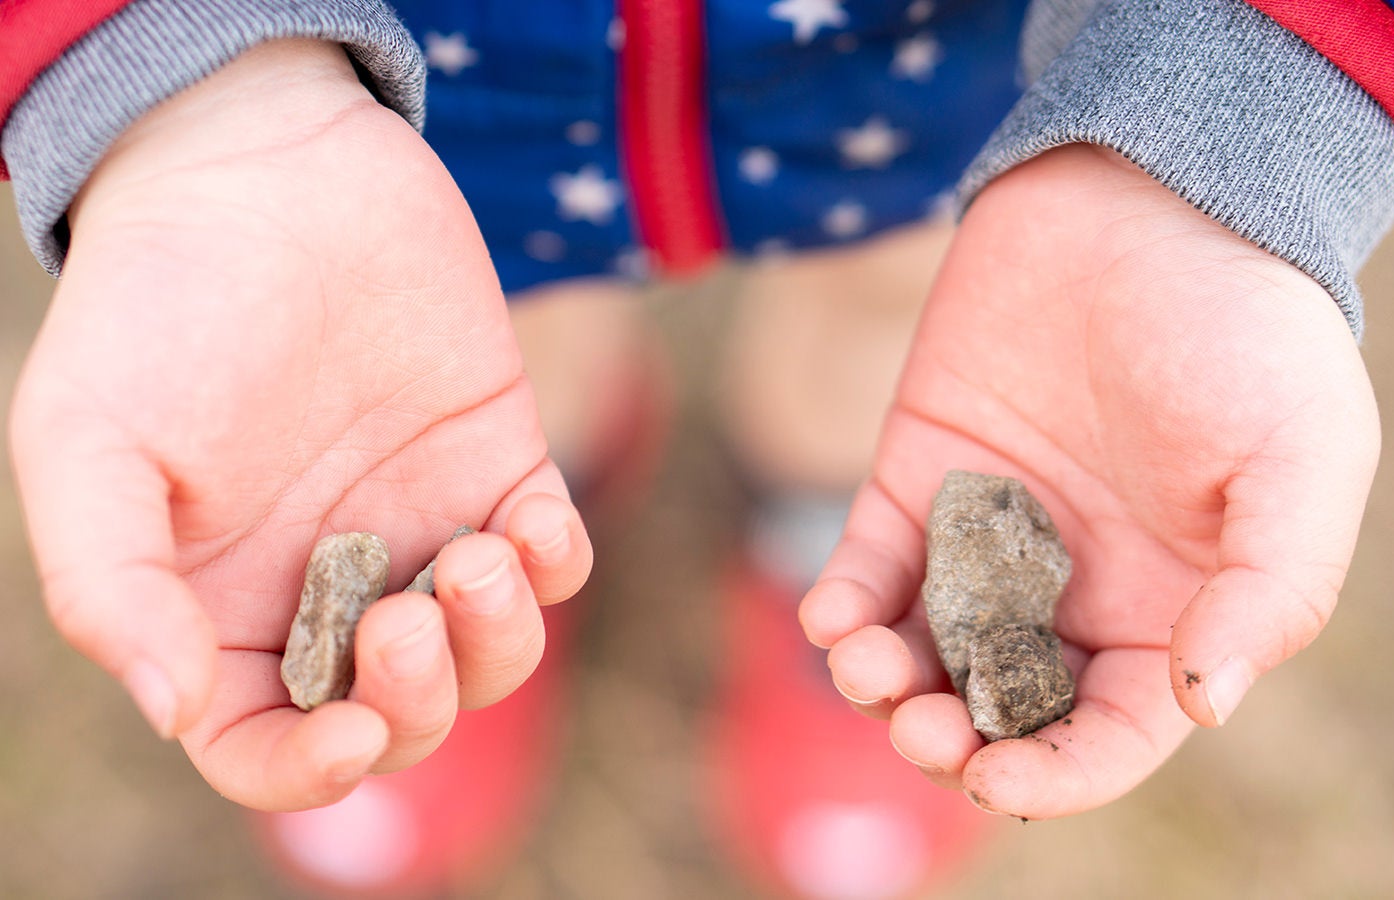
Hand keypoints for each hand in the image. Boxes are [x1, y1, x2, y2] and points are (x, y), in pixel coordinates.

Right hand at [9, 40, 590, 810]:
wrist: (268, 168)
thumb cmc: (158, 302)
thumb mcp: (84, 444)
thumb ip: (113, 590)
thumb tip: (177, 712)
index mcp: (222, 606)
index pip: (267, 747)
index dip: (313, 773)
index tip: (355, 732)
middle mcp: (327, 584)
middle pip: (399, 715)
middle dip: (420, 700)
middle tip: (410, 620)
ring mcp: (418, 525)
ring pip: (490, 655)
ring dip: (497, 640)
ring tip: (474, 556)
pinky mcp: (495, 463)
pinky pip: (553, 558)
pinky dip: (555, 566)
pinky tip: (526, 520)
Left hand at [799, 145, 1379, 817]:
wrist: (1143, 196)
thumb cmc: (1245, 329)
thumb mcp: (1300, 459)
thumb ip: (1271, 589)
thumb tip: (1206, 703)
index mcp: (1168, 612)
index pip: (1107, 735)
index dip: (1054, 775)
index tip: (996, 778)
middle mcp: (1071, 592)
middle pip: (997, 709)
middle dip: (952, 738)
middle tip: (924, 725)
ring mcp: (987, 541)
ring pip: (922, 653)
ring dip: (883, 686)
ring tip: (866, 671)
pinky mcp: (919, 479)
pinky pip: (870, 566)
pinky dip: (842, 607)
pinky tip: (834, 619)